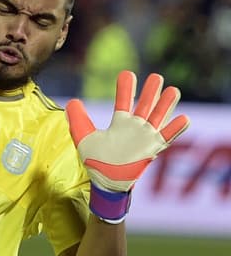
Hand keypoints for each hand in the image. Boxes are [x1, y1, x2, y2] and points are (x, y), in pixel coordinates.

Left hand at [66, 70, 189, 221]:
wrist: (106, 182)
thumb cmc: (96, 161)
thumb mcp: (84, 138)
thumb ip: (77, 120)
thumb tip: (71, 102)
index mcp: (120, 123)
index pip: (124, 101)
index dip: (126, 88)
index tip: (127, 73)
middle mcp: (135, 127)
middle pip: (146, 105)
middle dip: (151, 91)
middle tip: (156, 76)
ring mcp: (145, 137)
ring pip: (159, 117)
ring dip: (166, 104)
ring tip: (173, 90)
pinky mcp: (153, 148)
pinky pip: (167, 137)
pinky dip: (175, 128)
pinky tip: (184, 118)